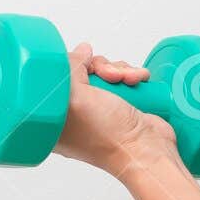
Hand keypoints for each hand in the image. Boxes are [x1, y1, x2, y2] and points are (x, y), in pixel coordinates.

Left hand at [53, 43, 178, 174]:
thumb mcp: (77, 98)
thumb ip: (70, 68)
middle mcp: (74, 112)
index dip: (70, 67)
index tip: (83, 70)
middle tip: (108, 78)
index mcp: (53, 117)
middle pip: (81, 70)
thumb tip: (80, 51)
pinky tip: (136, 82)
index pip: (53, 77)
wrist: (147, 149)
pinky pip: (121, 77)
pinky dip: (130, 75)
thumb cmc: (108, 137)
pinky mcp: (118, 104)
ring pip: (103, 71)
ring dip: (118, 71)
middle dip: (99, 68)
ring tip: (128, 82)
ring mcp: (98, 108)